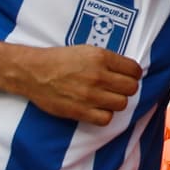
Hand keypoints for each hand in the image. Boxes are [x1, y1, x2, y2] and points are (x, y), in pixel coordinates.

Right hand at [15, 44, 142, 125]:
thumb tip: (128, 71)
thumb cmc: (61, 59)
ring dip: (116, 102)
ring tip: (107, 98)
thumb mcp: (88, 50)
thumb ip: (108, 60)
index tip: (128, 76)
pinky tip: (98, 109)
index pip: (134, 70)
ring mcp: (90, 95)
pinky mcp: (80, 111)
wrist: (35, 72)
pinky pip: (106, 119)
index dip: (134, 74)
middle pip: (131, 88)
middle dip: (127, 88)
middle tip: (118, 88)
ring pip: (121, 104)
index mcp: (101, 57)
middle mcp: (98, 76)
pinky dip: (105, 115)